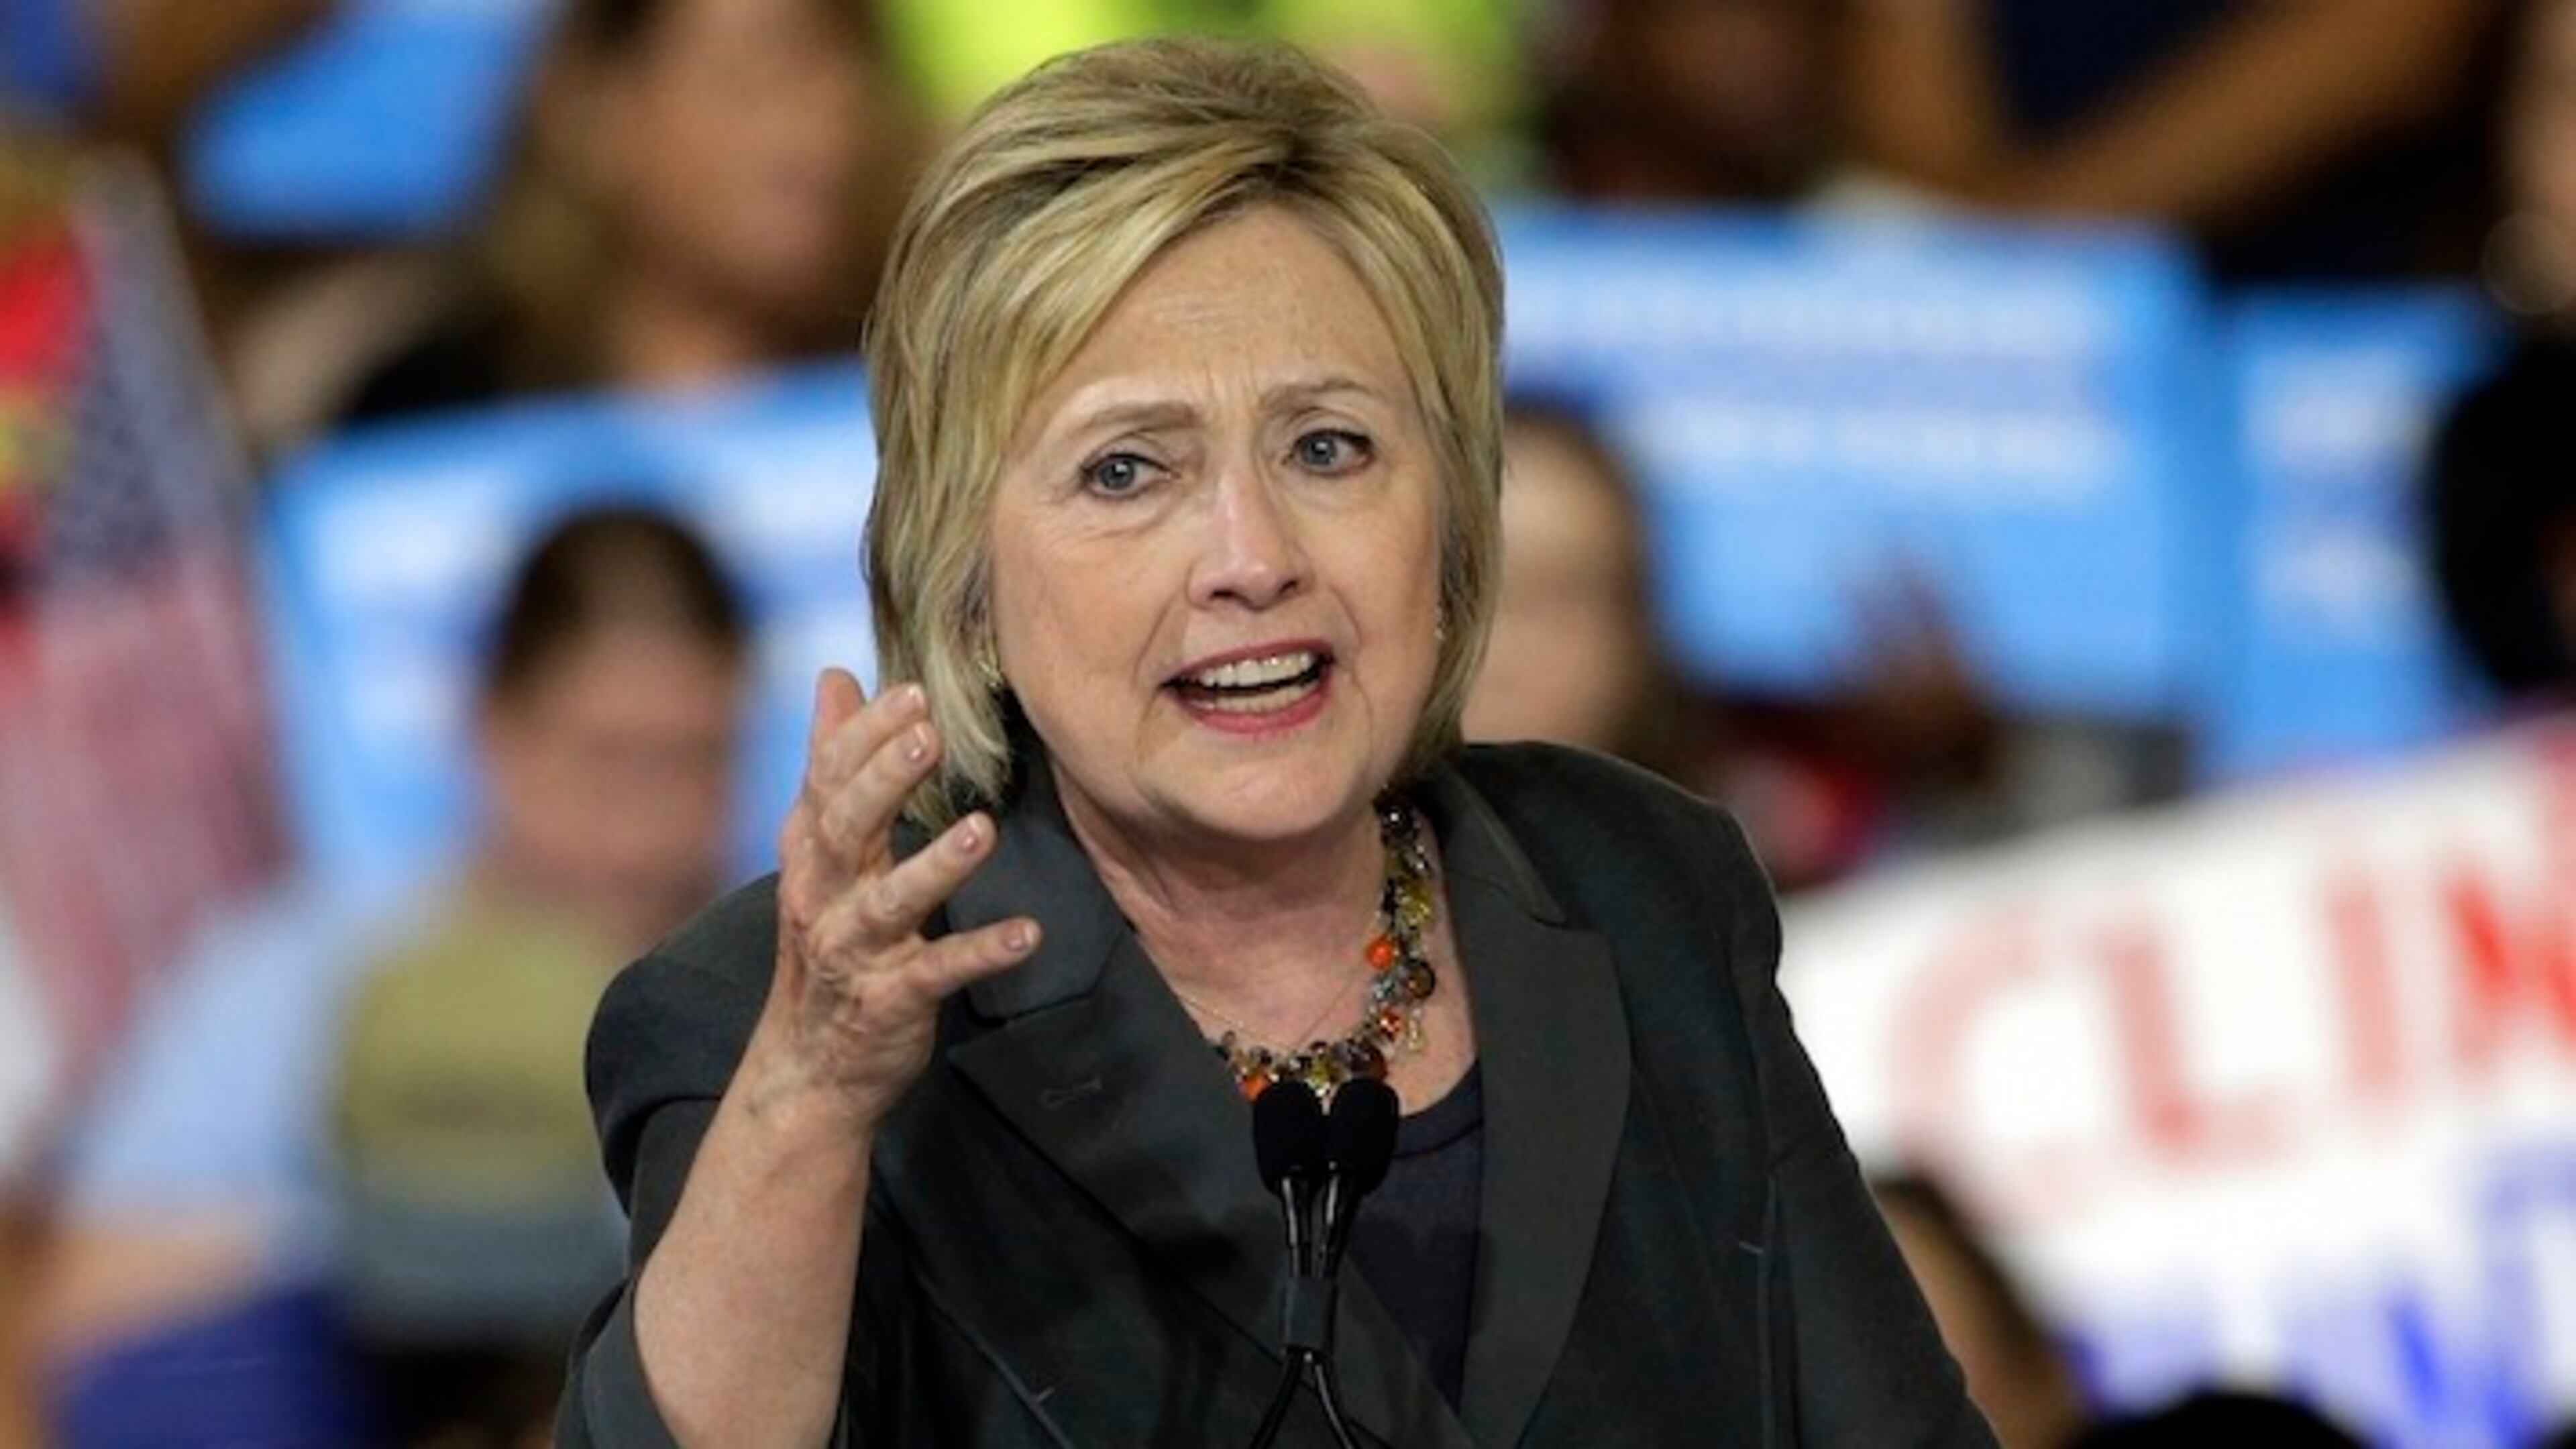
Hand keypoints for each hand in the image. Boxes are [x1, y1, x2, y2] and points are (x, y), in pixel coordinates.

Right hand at [765, 668, 1037, 1124]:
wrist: (808, 1066)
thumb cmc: (827, 937)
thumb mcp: (820, 850)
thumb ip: (832, 764)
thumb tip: (835, 676)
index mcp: (810, 852)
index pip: (826, 781)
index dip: (864, 736)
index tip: (910, 690)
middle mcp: (821, 897)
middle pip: (845, 828)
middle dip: (883, 779)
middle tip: (930, 732)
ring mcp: (853, 952)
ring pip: (887, 903)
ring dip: (935, 865)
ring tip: (983, 829)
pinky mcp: (890, 1002)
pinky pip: (936, 973)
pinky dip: (980, 953)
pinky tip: (1026, 934)